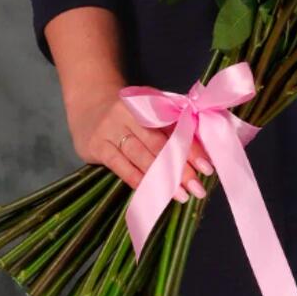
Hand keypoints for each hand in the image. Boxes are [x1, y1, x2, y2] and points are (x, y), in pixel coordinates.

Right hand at [67, 90, 213, 201]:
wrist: (89, 100)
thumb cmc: (129, 109)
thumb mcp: (149, 109)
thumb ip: (170, 125)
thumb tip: (199, 153)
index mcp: (146, 102)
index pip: (173, 128)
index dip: (191, 148)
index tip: (207, 168)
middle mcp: (127, 114)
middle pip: (158, 144)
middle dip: (179, 167)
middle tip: (197, 188)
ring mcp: (110, 130)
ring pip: (140, 156)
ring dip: (160, 178)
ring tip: (180, 195)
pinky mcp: (96, 146)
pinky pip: (120, 166)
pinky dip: (136, 179)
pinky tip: (151, 192)